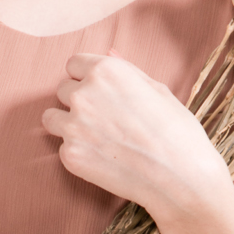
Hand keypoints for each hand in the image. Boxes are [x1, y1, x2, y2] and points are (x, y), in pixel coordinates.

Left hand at [44, 52, 233, 220]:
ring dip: (68, 125)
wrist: (181, 178)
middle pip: (63, 90)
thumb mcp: (157, 90)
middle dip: (79, 102)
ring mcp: (73, 126)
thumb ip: (126, 71)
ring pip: (52, 118)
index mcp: (106, 71)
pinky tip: (104, 160)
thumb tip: (108, 54)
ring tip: (97, 139)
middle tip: (106, 121)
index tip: (99, 93)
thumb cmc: (177, 132)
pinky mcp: (70, 155)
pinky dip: (78, 153)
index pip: (73, 65)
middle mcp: (84, 94)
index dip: (86, 78)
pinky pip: (63, 148)